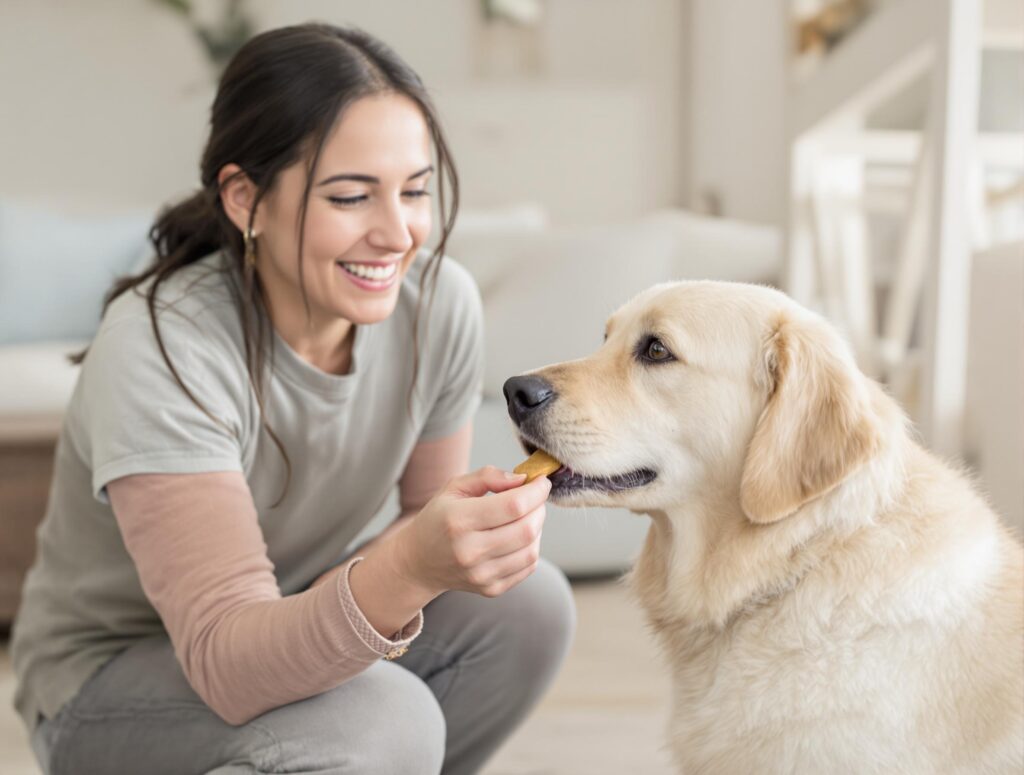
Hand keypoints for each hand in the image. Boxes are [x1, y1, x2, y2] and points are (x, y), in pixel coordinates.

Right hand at [392, 465, 550, 598]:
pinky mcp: (491, 589)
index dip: (535, 492)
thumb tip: (522, 479)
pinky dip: (531, 547)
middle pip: (526, 528)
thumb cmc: (439, 519)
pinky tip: (519, 537)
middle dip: (539, 508)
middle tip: (535, 498)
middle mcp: (469, 551)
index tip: (541, 482)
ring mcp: (481, 574)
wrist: (418, 562)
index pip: (513, 506)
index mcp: (458, 520)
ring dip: (537, 528)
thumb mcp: (454, 488)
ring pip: (531, 549)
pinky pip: (528, 567)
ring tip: (526, 517)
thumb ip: (488, 476)